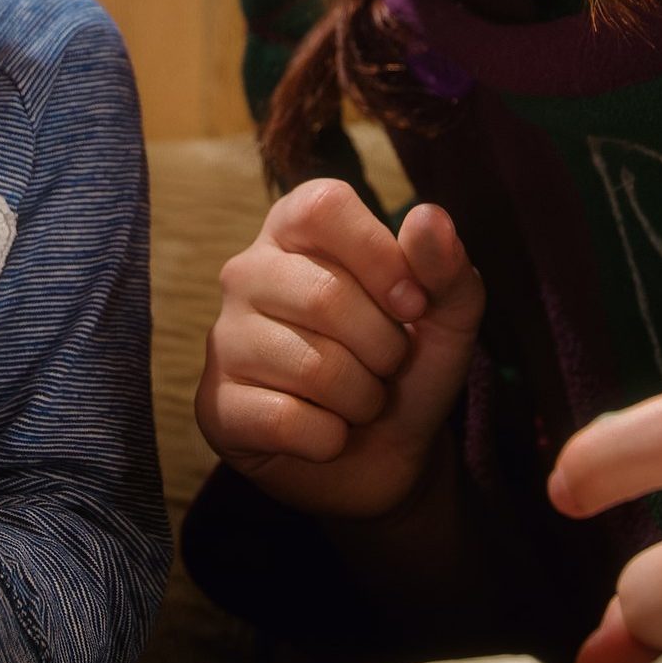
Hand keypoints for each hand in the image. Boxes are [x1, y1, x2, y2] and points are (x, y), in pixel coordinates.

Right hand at [197, 179, 486, 518]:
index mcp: (296, 230)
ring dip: (361, 399)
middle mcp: (247, 273)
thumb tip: (429, 217)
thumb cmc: (406, 368)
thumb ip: (446, 267)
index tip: (412, 304)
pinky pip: (284, 420)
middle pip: (324, 295)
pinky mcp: (215, 406)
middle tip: (385, 365)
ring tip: (357, 400)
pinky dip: (328, 439)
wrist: (384, 456)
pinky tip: (324, 432)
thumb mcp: (446, 317)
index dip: (380, 256)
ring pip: (310, 366)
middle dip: (383, 348)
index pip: (324, 206)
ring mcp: (223, 339)